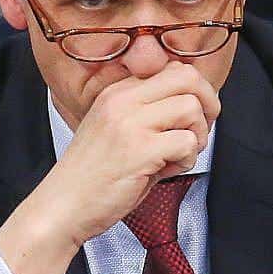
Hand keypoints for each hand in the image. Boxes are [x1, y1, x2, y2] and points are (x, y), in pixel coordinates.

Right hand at [0, 61, 219, 273]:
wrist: (64, 205)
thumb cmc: (94, 174)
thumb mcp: (117, 129)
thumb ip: (149, 112)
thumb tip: (196, 103)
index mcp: (118, 92)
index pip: (173, 68)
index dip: (195, 92)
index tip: (193, 117)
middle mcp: (122, 100)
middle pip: (188, 78)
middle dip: (208, 104)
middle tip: (199, 131)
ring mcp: (129, 124)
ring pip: (191, 108)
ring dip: (197, 136)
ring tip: (179, 155)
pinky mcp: (139, 151)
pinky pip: (186, 143)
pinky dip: (187, 160)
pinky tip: (168, 171)